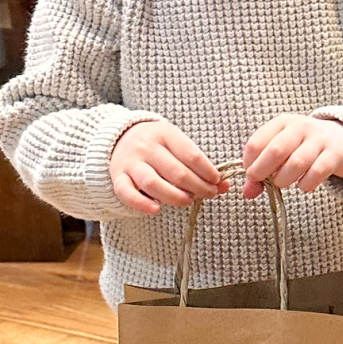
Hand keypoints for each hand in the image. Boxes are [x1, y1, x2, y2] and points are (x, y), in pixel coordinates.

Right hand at [109, 120, 226, 215]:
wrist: (120, 137)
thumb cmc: (158, 146)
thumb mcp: (178, 145)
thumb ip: (199, 164)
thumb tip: (224, 186)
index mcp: (165, 134)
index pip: (192, 155)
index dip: (208, 172)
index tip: (218, 181)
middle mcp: (147, 147)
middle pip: (176, 172)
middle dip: (198, 187)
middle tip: (209, 194)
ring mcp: (131, 162)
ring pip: (153, 183)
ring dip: (175, 196)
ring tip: (188, 201)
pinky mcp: (118, 177)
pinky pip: (127, 193)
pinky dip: (141, 204)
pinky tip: (156, 209)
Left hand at [242, 114, 342, 198]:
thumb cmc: (305, 147)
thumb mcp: (283, 151)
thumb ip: (263, 170)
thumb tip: (247, 192)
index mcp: (282, 122)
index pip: (256, 142)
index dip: (249, 163)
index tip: (252, 174)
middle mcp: (300, 127)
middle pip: (276, 151)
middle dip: (263, 171)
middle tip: (262, 182)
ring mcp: (319, 139)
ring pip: (296, 163)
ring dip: (284, 179)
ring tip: (283, 183)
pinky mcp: (335, 154)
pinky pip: (316, 173)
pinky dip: (306, 184)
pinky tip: (304, 185)